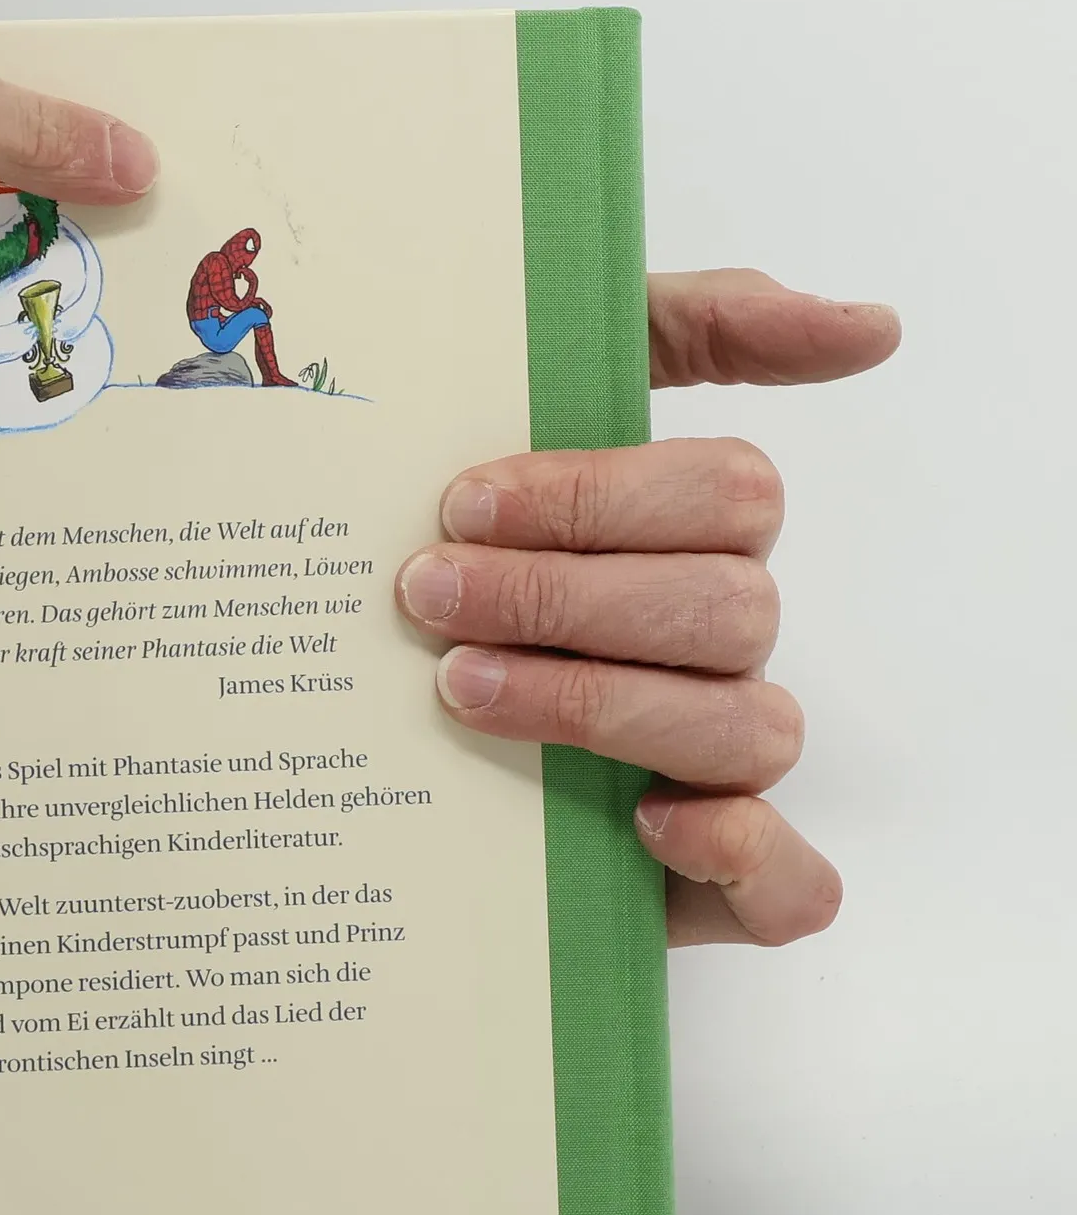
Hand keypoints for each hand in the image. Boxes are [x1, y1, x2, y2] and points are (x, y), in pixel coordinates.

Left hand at [395, 270, 899, 947]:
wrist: (344, 717)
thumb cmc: (458, 548)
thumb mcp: (527, 400)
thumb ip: (683, 329)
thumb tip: (869, 328)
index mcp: (690, 538)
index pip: (721, 493)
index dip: (595, 497)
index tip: (460, 502)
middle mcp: (714, 647)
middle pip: (727, 606)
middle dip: (567, 596)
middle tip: (428, 593)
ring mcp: (711, 761)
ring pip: (748, 728)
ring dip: (603, 704)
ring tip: (461, 688)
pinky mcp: (699, 878)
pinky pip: (790, 887)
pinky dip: (742, 854)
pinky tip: (653, 822)